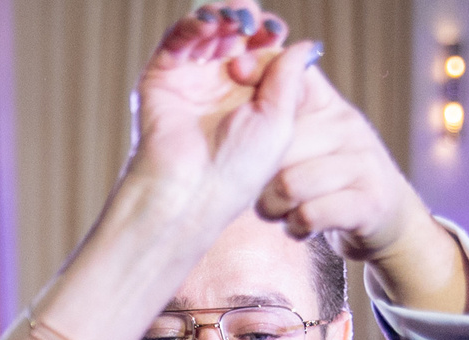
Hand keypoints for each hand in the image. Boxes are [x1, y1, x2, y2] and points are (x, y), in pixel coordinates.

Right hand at [127, 9, 315, 222]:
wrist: (192, 192)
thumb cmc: (238, 169)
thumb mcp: (279, 121)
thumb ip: (290, 78)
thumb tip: (306, 45)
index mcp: (251, 95)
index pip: (261, 47)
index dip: (269, 33)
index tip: (275, 33)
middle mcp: (220, 83)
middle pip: (235, 31)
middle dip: (247, 19)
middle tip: (253, 27)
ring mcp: (190, 78)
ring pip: (207, 27)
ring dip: (223, 15)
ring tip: (233, 24)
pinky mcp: (162, 76)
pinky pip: (177, 37)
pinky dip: (194, 23)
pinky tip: (210, 26)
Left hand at [257, 63, 468, 317]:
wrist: (386, 217)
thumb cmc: (329, 178)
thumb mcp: (308, 136)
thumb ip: (278, 108)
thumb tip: (236, 66)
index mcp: (328, 105)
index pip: (294, 72)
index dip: (261, 70)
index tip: (235, 70)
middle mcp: (348, 125)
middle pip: (276, 145)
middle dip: (257, 178)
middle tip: (263, 192)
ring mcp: (363, 162)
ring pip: (288, 185)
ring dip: (274, 208)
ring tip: (282, 210)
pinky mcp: (369, 201)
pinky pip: (309, 214)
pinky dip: (296, 226)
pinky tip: (300, 224)